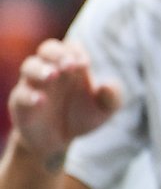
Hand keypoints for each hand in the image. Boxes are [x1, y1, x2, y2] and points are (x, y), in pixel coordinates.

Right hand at [8, 40, 120, 165]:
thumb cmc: (82, 116)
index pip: (71, 47)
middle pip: (48, 49)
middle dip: (58, 54)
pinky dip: (29, 95)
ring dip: (40, 69)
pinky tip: (41, 100)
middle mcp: (51, 70)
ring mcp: (33, 85)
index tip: (85, 64)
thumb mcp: (104, 110)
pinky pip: (20, 94)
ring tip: (52, 75)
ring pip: (29, 66)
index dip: (76, 51)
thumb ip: (112, 97)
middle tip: (69, 65)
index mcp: (72, 66)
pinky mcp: (20, 103)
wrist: (59, 140)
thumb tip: (107, 85)